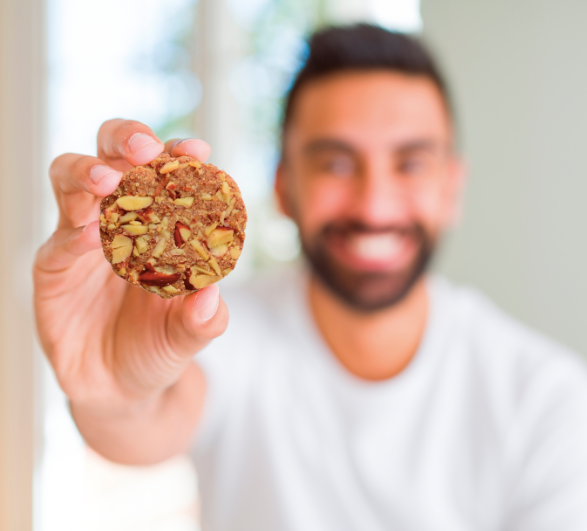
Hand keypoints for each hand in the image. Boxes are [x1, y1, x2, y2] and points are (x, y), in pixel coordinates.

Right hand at [34, 119, 227, 414]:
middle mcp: (116, 221)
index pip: (163, 175)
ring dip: (88, 173)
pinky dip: (73, 233)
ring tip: (108, 181)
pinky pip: (58, 242)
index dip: (178, 156)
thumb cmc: (160, 345)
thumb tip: (212, 295)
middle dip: (125, 139)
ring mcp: (80, 241)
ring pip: (71, 183)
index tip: (198, 151)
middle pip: (111, 157)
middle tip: (145, 148)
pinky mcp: (53, 270)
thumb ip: (205, 318)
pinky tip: (91, 236)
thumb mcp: (189, 334)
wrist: (121, 386)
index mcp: (156, 224)